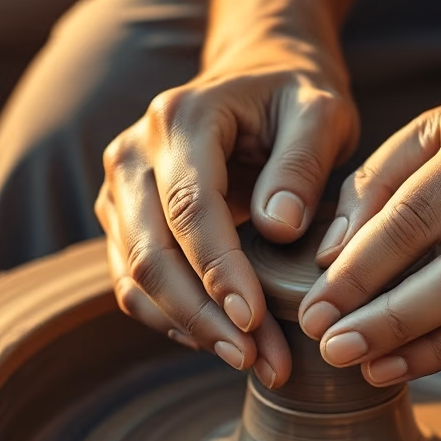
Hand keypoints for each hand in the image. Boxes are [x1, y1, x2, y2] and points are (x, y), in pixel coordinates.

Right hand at [96, 37, 357, 388]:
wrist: (258, 78)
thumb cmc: (296, 99)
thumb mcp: (320, 112)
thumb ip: (303, 163)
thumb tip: (279, 228)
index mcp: (181, 118)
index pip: (190, 209)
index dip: (220, 272)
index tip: (256, 321)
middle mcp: (134, 153)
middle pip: (152, 253)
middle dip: (205, 317)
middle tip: (261, 361)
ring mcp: (120, 189)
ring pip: (135, 276)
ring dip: (190, 329)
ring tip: (251, 361)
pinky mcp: (122, 221)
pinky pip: (132, 284)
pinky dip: (172, 321)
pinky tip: (219, 343)